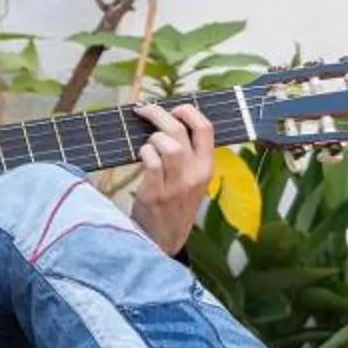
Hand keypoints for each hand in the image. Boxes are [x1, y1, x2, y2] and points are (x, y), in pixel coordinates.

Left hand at [128, 100, 215, 254]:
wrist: (166, 239)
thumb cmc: (175, 204)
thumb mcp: (192, 180)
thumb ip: (187, 155)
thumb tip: (167, 121)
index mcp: (207, 167)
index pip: (206, 128)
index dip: (189, 111)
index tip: (173, 107)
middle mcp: (196, 174)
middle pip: (180, 130)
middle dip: (159, 114)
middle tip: (144, 109)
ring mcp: (176, 185)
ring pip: (167, 144)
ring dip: (151, 137)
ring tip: (146, 144)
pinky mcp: (156, 194)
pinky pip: (150, 162)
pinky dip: (143, 153)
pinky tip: (140, 156)